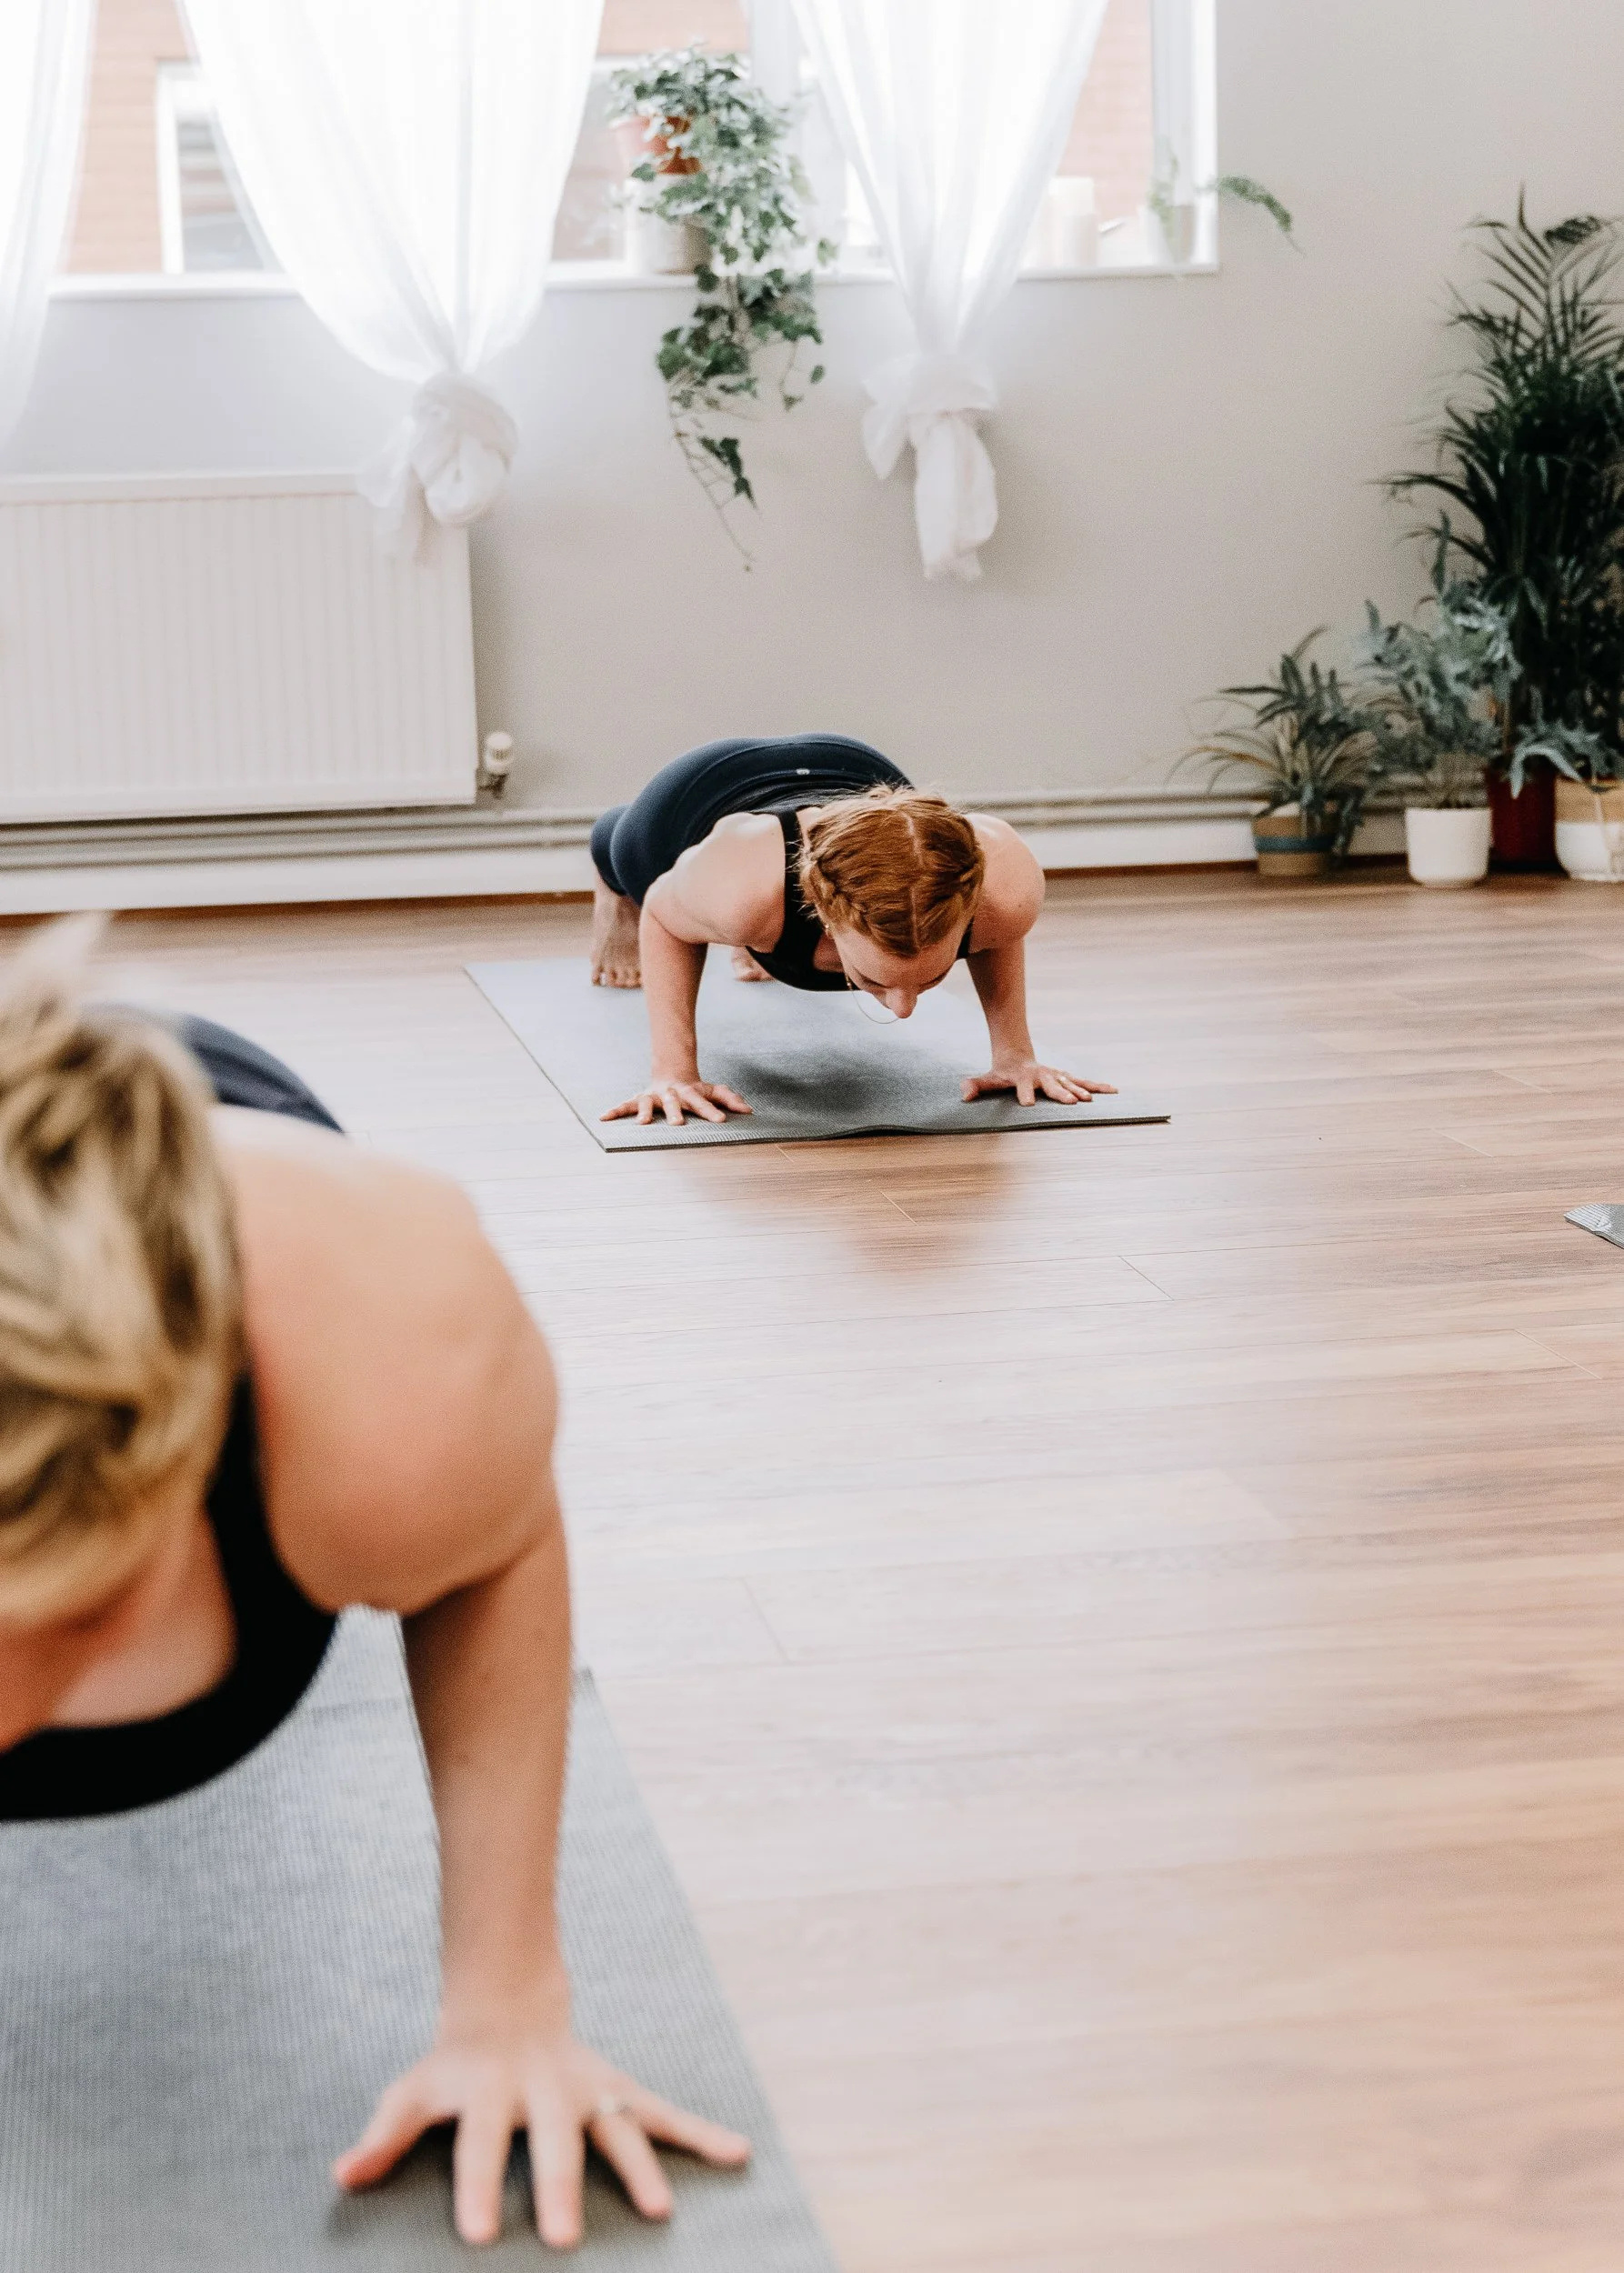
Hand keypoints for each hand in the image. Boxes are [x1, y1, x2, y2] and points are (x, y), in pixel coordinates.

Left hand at [334, 2017, 750, 2248]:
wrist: (507, 2004)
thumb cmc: (454, 2069)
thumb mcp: (414, 2090)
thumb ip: (384, 2131)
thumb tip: (343, 2175)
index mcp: (489, 2094)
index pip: (478, 2144)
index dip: (477, 2187)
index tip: (482, 2237)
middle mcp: (544, 2091)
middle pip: (553, 2142)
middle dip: (562, 2186)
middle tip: (566, 2239)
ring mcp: (586, 2091)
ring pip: (616, 2128)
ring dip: (640, 2168)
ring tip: (659, 2211)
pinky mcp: (617, 2091)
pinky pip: (663, 2113)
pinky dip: (702, 2133)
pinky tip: (737, 2152)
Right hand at [601, 1073, 751, 1127]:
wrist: (671, 1072)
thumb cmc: (696, 1089)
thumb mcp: (714, 1091)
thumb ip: (731, 1099)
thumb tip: (749, 1110)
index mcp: (690, 1093)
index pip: (703, 1103)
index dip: (711, 1111)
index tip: (721, 1120)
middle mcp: (670, 1094)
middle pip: (673, 1102)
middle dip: (674, 1113)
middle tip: (677, 1124)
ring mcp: (652, 1096)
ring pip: (646, 1103)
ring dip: (643, 1112)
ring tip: (641, 1124)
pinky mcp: (638, 1099)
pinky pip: (625, 1106)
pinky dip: (614, 1111)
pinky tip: (603, 1118)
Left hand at [961, 1060, 1117, 1107]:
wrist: (1016, 1056)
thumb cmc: (1001, 1073)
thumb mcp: (988, 1079)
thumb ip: (976, 1086)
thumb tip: (963, 1095)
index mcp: (1023, 1078)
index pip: (1024, 1087)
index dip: (1026, 1094)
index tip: (1029, 1104)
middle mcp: (1042, 1075)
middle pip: (1052, 1085)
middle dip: (1061, 1092)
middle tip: (1072, 1101)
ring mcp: (1056, 1076)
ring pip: (1071, 1082)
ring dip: (1082, 1090)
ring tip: (1092, 1100)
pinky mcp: (1065, 1077)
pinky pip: (1083, 1082)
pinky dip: (1097, 1086)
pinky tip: (1113, 1090)